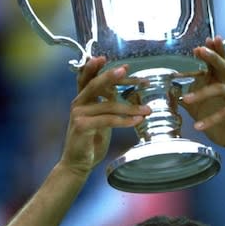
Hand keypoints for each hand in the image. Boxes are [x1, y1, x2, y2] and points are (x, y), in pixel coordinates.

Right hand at [59, 57, 149, 176]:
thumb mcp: (100, 117)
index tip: (117, 63)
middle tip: (126, 70)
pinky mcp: (82, 126)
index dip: (99, 67)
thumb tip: (121, 86)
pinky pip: (108, 120)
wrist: (78, 163)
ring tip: (147, 109)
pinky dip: (124, 120)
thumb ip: (106, 101)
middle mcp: (77, 103)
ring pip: (107, 105)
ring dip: (130, 107)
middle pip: (95, 84)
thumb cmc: (90, 140)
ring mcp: (78, 114)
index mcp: (82, 98)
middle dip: (111, 76)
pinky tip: (137, 121)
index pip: (88, 77)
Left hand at [181, 36, 224, 154]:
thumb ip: (188, 100)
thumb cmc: (221, 124)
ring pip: (220, 89)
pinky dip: (211, 119)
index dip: (213, 52)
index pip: (217, 64)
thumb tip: (171, 92)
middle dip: (212, 56)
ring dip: (201, 93)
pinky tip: (199, 126)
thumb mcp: (200, 111)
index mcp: (221, 84)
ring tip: (185, 100)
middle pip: (222, 66)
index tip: (203, 43)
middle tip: (200, 49)